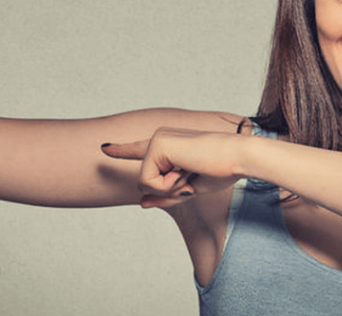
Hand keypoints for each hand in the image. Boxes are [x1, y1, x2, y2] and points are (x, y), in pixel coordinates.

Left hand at [101, 128, 245, 208]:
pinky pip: (149, 181)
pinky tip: (186, 169)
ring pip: (145, 183)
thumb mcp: (189, 189)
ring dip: (171, 187)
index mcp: (168, 146)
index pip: (140, 150)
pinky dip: (169, 184)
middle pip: (146, 182)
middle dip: (169, 190)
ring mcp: (156, 139)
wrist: (237, 157)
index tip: (104, 148)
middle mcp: (159, 138)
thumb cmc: (221, 170)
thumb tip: (142, 204)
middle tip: (193, 176)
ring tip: (191, 171)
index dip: (121, 150)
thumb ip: (165, 196)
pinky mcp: (156, 144)